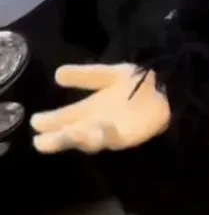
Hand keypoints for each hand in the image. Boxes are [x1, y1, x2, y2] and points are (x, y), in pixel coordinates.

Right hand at [31, 64, 170, 154]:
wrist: (167, 86)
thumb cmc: (136, 82)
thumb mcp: (107, 75)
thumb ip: (85, 75)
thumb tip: (57, 74)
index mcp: (88, 109)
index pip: (63, 119)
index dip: (49, 122)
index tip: (35, 123)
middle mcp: (95, 124)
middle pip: (71, 135)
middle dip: (57, 139)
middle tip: (40, 141)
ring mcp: (111, 133)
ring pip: (90, 140)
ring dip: (79, 138)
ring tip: (69, 133)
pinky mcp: (129, 137)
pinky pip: (116, 138)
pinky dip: (107, 133)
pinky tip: (101, 126)